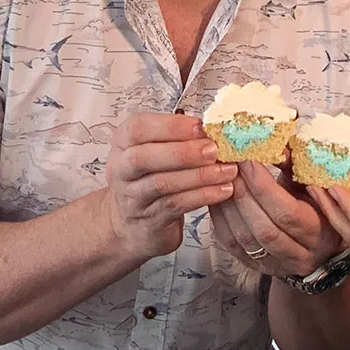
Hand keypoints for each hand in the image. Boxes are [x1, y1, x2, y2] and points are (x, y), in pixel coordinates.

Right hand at [105, 113, 236, 260]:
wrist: (134, 223)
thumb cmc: (151, 178)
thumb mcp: (155, 151)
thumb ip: (178, 137)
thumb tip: (213, 126)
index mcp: (123, 144)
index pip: (138, 128)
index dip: (170, 126)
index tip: (200, 126)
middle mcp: (122, 169)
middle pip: (143, 158)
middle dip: (182, 152)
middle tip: (214, 150)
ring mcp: (133, 197)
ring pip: (162, 184)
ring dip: (199, 176)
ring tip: (226, 170)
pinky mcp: (150, 220)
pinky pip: (176, 205)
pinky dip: (202, 196)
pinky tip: (223, 190)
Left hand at [209, 158, 344, 277]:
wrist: (319, 249)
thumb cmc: (316, 208)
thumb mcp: (313, 187)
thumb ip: (294, 167)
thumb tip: (273, 144)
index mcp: (318, 232)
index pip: (287, 212)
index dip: (264, 186)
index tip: (248, 159)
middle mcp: (299, 254)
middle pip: (264, 228)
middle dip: (243, 194)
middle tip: (228, 165)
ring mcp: (275, 264)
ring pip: (244, 238)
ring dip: (228, 205)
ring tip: (219, 177)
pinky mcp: (254, 266)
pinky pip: (231, 244)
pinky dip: (220, 218)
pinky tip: (215, 196)